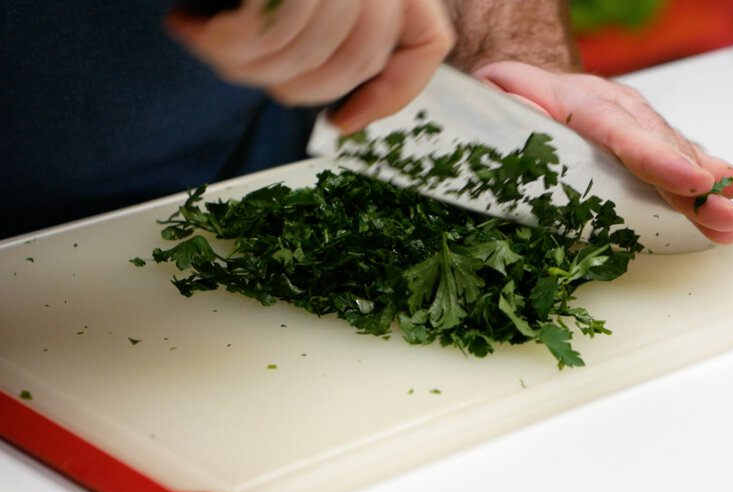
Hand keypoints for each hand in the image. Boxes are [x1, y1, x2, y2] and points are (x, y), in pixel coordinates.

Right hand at [166, 0, 454, 132]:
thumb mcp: (289, 6)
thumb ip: (329, 40)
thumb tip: (344, 118)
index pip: (427, 43)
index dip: (392, 95)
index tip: (340, 123)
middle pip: (360, 57)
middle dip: (296, 85)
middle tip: (238, 69)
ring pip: (314, 45)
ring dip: (247, 63)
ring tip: (203, 42)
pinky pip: (276, 23)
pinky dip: (228, 41)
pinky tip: (190, 27)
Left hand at [473, 61, 732, 244]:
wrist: (518, 81)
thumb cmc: (505, 100)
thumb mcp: (493, 99)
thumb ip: (508, 109)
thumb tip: (522, 115)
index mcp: (576, 100)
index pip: (620, 130)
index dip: (657, 158)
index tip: (692, 181)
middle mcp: (613, 106)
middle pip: (659, 146)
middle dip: (698, 184)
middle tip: (729, 215)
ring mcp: (632, 119)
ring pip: (676, 149)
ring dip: (712, 182)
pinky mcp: (639, 133)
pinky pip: (676, 151)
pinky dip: (706, 172)